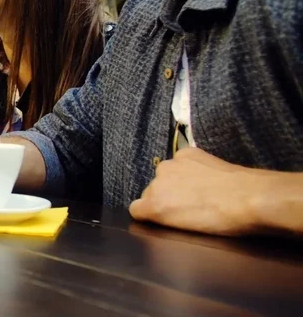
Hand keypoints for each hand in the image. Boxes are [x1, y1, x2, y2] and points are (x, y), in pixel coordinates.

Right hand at [129, 148, 265, 235]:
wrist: (251, 198)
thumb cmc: (222, 222)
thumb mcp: (185, 233)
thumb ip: (163, 221)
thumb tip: (156, 215)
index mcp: (153, 205)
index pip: (136, 209)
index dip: (151, 214)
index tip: (168, 218)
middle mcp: (156, 182)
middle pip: (151, 190)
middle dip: (166, 197)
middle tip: (190, 207)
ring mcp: (172, 165)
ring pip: (165, 175)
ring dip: (176, 182)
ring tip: (201, 191)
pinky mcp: (188, 153)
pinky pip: (180, 161)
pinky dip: (188, 167)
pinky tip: (206, 176)